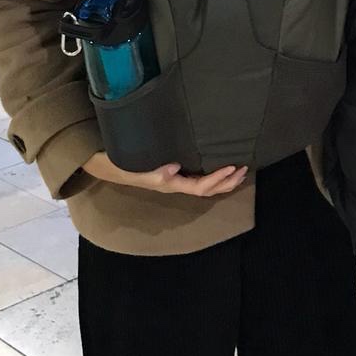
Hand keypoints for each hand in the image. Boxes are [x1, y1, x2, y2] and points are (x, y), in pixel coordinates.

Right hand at [85, 151, 247, 197]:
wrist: (111, 165)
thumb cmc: (125, 165)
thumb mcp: (137, 168)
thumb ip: (154, 172)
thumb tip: (174, 169)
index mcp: (171, 184)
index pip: (200, 187)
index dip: (217, 179)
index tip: (232, 167)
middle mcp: (177, 184)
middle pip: (207, 189)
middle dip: (227, 182)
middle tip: (244, 169)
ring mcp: (177, 181)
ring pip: (205, 186)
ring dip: (224, 180)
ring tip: (240, 171)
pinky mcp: (176, 174)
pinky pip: (199, 179)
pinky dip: (214, 176)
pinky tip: (221, 168)